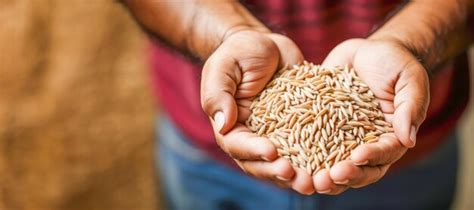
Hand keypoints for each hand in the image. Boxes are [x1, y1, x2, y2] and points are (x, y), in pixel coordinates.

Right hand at [201, 30, 314, 193]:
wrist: (265, 45)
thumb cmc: (238, 53)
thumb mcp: (224, 68)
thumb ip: (218, 95)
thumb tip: (223, 125)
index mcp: (231, 126)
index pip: (238, 145)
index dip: (254, 152)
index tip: (272, 152)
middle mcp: (252, 136)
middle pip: (261, 164)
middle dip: (279, 172)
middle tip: (299, 178)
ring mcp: (275, 135)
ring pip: (284, 163)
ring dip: (299, 175)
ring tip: (316, 182)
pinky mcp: (297, 129)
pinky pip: (306, 148)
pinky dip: (317, 159)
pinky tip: (333, 165)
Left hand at [313, 38, 429, 193]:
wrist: (366, 51)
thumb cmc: (394, 62)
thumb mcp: (409, 79)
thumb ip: (410, 107)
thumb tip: (409, 140)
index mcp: (391, 137)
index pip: (384, 154)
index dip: (371, 158)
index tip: (357, 156)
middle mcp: (366, 144)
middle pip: (358, 169)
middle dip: (344, 176)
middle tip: (327, 178)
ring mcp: (341, 139)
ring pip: (333, 165)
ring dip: (321, 175)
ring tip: (308, 179)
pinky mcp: (321, 128)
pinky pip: (310, 145)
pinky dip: (301, 155)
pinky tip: (288, 159)